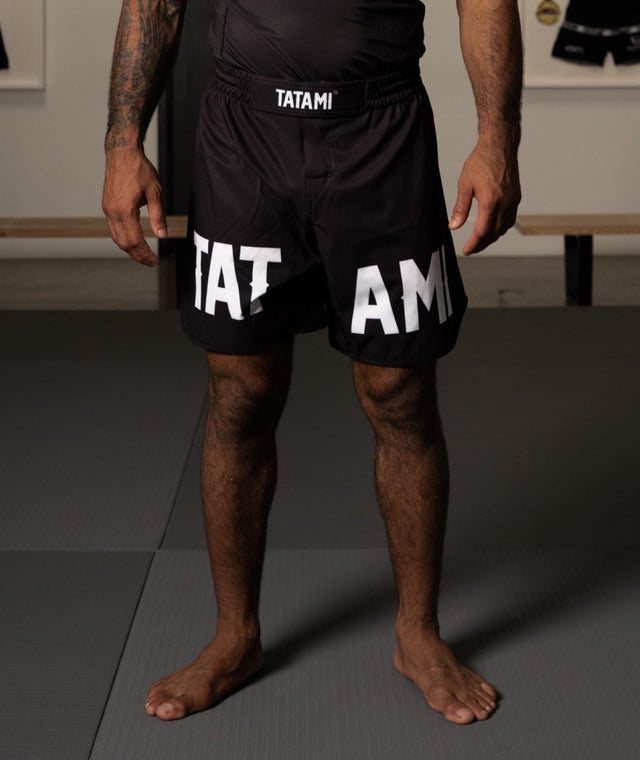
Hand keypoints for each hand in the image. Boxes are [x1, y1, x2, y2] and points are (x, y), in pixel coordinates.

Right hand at [102, 148, 166, 266]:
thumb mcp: (155, 192)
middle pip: (123, 243)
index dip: (145, 254)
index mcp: (124, 210)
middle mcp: (112, 212)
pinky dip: (123, 238)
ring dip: (129, 249)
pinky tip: (133, 240)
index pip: (134, 241)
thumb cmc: (138, 168)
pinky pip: (113, 229)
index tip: (154, 261)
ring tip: (143, 254)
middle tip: (150, 261)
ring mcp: (107, 209)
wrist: (121, 153)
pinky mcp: (107, 206)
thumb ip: (158, 216)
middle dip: (137, 255)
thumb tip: (163, 235)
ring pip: (116, 238)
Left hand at [449, 143, 520, 255]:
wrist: (500, 145)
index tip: (466, 250)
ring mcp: (513, 202)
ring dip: (492, 237)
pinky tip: (492, 228)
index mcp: (490, 202)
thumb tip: (454, 226)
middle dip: (482, 244)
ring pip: (503, 228)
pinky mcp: (516, 198)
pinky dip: (500, 228)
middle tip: (471, 249)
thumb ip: (461, 208)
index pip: (482, 232)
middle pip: (494, 234)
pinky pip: (510, 220)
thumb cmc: (481, 161)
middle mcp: (505, 204)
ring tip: (480, 241)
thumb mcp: (465, 184)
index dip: (473, 244)